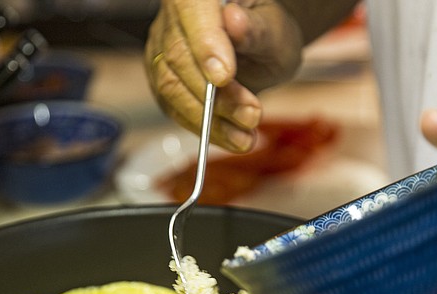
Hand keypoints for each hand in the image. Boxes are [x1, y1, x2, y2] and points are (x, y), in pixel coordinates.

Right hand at [144, 0, 303, 152]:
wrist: (258, 50)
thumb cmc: (266, 33)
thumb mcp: (274, 29)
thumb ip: (255, 28)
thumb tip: (234, 21)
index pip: (191, 10)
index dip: (204, 44)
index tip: (224, 77)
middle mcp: (173, 17)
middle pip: (179, 56)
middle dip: (216, 95)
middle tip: (251, 114)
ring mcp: (162, 48)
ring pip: (172, 88)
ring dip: (210, 119)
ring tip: (245, 135)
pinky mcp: (163, 79)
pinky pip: (174, 108)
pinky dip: (204, 129)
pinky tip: (231, 137)